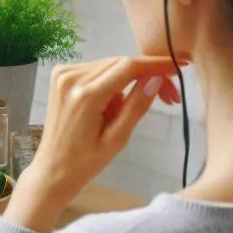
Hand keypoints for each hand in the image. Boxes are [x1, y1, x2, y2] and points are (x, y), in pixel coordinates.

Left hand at [5, 56, 185, 232]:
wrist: (52, 169)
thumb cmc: (85, 162)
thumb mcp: (117, 138)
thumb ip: (137, 105)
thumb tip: (157, 78)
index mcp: (85, 96)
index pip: (128, 67)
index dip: (156, 63)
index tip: (179, 64)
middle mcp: (71, 78)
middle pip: (120, 63)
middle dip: (146, 75)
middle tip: (169, 96)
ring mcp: (62, 74)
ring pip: (110, 66)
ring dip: (126, 82)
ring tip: (124, 113)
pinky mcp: (60, 75)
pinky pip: (97, 70)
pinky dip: (109, 83)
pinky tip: (107, 107)